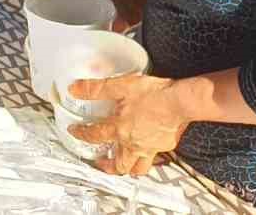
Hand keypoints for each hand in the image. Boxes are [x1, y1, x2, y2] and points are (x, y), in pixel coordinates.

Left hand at [65, 74, 186, 176]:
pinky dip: (147, 160)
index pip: (94, 135)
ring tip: (123, 167)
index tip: (75, 132)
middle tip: (100, 163)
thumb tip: (76, 89)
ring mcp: (149, 148)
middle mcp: (133, 143)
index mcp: (119, 129)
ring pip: (137, 168)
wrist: (180, 101)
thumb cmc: (153, 94)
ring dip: (128, 169)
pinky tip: (146, 153)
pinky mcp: (164, 146)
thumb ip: (95, 89)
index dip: (81, 134)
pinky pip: (153, 159)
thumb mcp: (119, 86)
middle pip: (117, 163)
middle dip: (107, 166)